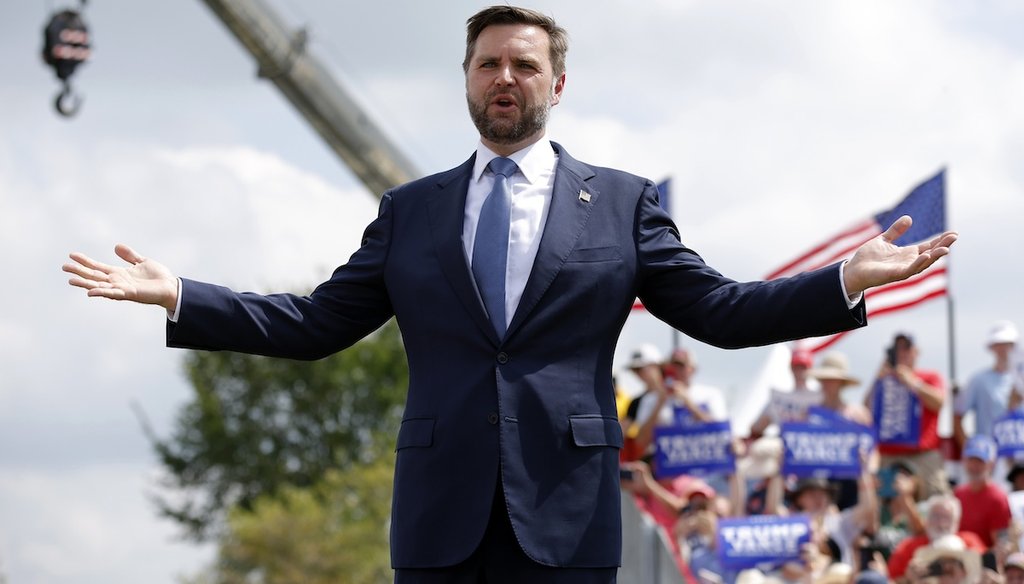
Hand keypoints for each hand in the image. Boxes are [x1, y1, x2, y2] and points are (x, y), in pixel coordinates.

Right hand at [63, 244, 178, 310]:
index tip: (72, 254)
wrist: (171, 287)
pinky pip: (113, 293)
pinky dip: (101, 292)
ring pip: (99, 286)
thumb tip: (116, 246)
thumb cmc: (158, 277)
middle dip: (79, 272)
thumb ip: (129, 255)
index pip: (98, 267)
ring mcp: (122, 289)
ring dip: (85, 284)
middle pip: (94, 276)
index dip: (85, 261)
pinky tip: (90, 292)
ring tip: (70, 280)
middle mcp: (117, 282)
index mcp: (119, 274)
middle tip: (64, 267)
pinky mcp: (129, 294)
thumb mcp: (142, 261)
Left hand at [843, 215, 956, 295]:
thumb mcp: (884, 240)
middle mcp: (908, 262)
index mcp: (907, 254)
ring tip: (946, 248)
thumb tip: (908, 218)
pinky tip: (926, 255)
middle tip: (954, 237)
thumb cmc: (868, 257)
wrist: (853, 270)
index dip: (940, 240)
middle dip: (943, 246)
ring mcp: (903, 269)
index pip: (929, 246)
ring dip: (935, 256)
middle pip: (930, 254)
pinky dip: (918, 263)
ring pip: (924, 263)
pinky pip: (910, 269)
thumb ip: (896, 231)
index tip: (953, 233)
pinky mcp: (895, 275)